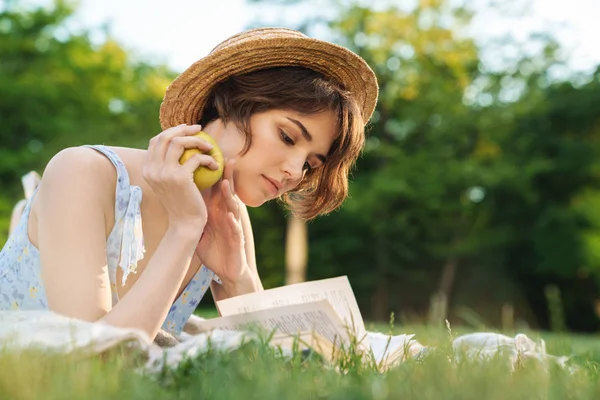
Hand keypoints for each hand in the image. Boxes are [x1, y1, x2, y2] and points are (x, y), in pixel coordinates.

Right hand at [142, 124, 219, 232]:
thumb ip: (169, 165)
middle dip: (183, 129)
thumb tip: (179, 143)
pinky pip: (196, 158)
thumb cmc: (183, 202)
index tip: (187, 129)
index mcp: (148, 169)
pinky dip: (208, 159)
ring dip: (197, 141)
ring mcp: (164, 173)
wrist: (186, 224)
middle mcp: (152, 169)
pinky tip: (215, 164)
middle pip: (165, 137)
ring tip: (210, 147)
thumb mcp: (171, 182)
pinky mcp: (180, 178)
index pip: (155, 141)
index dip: (171, 131)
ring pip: (179, 142)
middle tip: (199, 129)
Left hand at [195, 159, 249, 284]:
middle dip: (227, 175)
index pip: (215, 187)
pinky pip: (235, 230)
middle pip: (227, 192)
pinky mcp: (236, 240)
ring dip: (229, 195)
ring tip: (225, 182)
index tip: (205, 155)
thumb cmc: (212, 245)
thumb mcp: (201, 224)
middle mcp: (226, 214)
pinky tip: (229, 216)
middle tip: (224, 158)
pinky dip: (233, 222)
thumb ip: (193, 208)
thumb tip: (173, 192)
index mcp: (217, 209)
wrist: (224, 267)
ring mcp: (232, 226)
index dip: (212, 172)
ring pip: (232, 207)